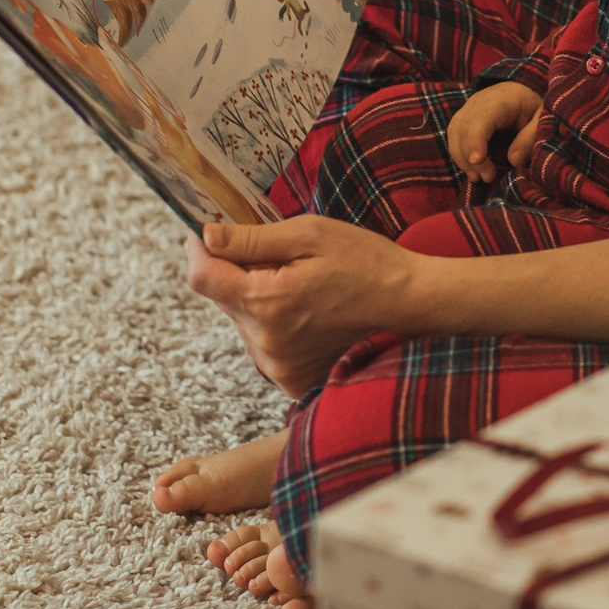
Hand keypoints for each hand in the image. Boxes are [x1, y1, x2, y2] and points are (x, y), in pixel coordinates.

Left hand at [185, 215, 432, 396]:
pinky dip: (273, 321)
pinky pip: (261, 341)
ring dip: (256, 297)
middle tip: (276, 253)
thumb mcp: (310, 234)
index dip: (199, 249)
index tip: (208, 232)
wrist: (409, 303)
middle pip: (222, 297)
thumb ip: (252, 239)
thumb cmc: (366, 262)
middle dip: (236, 271)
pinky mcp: (289, 376)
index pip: (201, 276)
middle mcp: (263, 341)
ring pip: (241, 319)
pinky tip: (305, 308)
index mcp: (265, 301)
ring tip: (300, 282)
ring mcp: (276, 364)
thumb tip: (206, 236)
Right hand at [447, 82, 544, 183]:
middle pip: (464, 128)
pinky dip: (459, 154)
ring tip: (477, 178)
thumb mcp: (541, 119)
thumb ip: (530, 137)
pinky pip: (454, 135)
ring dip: (462, 158)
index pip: (481, 119)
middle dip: (471, 156)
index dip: (476, 140)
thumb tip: (513, 160)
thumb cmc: (533, 108)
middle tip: (488, 177)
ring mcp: (468, 107)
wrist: (523, 93)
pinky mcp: (464, 116)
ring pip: (454, 133)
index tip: (478, 161)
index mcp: (501, 99)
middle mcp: (479, 100)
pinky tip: (472, 170)